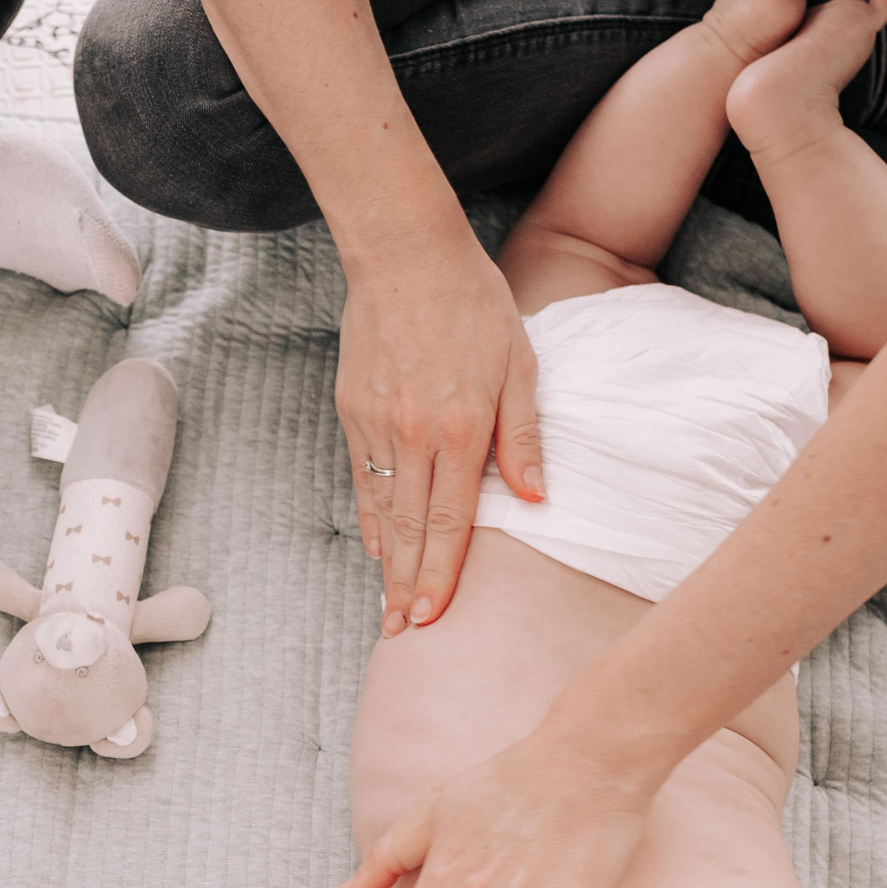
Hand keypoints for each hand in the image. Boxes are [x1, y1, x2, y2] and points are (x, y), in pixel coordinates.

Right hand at [337, 243, 541, 632]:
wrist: (405, 255)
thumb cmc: (474, 303)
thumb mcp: (520, 365)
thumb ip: (524, 436)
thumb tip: (534, 500)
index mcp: (460, 428)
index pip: (450, 522)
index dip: (442, 576)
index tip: (434, 618)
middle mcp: (413, 435)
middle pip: (408, 530)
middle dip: (407, 588)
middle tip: (401, 632)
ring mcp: (376, 424)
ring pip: (380, 509)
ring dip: (385, 563)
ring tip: (386, 605)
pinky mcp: (352, 409)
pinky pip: (361, 477)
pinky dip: (368, 516)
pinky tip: (374, 545)